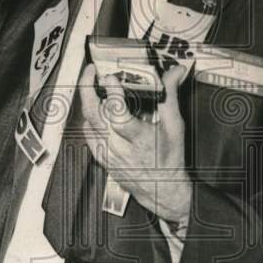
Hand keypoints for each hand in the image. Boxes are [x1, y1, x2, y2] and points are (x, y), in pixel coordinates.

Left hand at [77, 63, 190, 223]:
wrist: (162, 190)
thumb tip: (175, 72)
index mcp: (140, 139)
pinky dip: (90, 118)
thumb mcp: (175, 125)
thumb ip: (170, 94)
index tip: (110, 78)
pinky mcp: (101, 157)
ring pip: (88, 122)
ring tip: (94, 85)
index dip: (112, 94)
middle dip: (88, 89)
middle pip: (94, 116)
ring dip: (89, 101)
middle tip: (91, 72)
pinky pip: (88, 133)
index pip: (119, 115)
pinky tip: (97, 110)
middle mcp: (120, 147)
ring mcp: (107, 154)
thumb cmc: (169, 160)